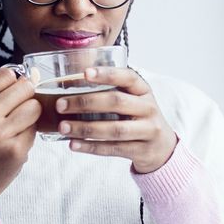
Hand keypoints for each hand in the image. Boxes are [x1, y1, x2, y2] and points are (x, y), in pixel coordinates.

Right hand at [0, 66, 40, 223]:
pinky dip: (29, 135)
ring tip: (14, 128)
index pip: (6, 74)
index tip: (8, 97)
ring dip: (30, 116)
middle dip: (25, 98)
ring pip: (34, 107)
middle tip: (13, 115)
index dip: (14, 83)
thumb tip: (33, 74)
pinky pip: (35, 129)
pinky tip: (13, 144)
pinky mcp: (15, 149)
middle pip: (24, 87)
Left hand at [56, 67, 177, 173]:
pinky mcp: (142, 151)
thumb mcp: (133, 101)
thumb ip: (110, 93)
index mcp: (144, 91)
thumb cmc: (138, 118)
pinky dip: (91, 147)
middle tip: (61, 104)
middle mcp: (148, 108)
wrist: (162, 148)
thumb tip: (69, 88)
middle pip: (116, 102)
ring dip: (85, 128)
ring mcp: (148, 131)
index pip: (128, 77)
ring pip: (114, 129)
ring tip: (63, 127)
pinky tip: (73, 144)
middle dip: (85, 102)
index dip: (107, 74)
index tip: (85, 72)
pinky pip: (113, 149)